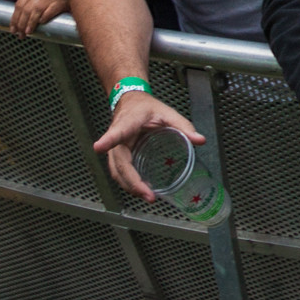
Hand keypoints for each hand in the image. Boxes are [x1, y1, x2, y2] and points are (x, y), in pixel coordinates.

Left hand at [8, 0, 67, 34]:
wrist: (66, 7)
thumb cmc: (46, 5)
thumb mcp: (33, 0)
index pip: (19, 4)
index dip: (15, 19)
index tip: (13, 30)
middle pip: (27, 8)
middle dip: (22, 24)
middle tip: (21, 34)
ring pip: (37, 10)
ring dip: (31, 23)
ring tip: (28, 32)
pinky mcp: (61, 3)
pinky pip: (50, 10)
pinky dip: (45, 17)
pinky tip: (41, 23)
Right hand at [96, 85, 205, 202]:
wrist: (130, 103)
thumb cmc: (146, 108)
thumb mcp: (166, 112)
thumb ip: (183, 126)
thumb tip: (200, 140)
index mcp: (128, 122)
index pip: (117, 132)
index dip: (108, 140)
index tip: (99, 147)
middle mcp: (117, 138)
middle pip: (119, 163)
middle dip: (133, 182)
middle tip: (149, 194)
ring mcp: (114, 149)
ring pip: (117, 172)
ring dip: (130, 187)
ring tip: (148, 196)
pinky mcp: (117, 157)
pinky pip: (119, 173)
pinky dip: (129, 184)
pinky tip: (142, 190)